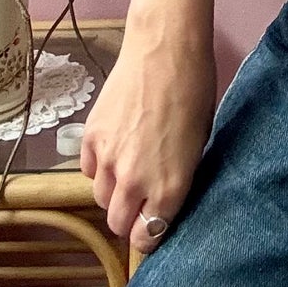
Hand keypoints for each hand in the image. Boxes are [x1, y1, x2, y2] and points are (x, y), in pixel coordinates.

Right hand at [80, 27, 216, 256]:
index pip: (146, 239)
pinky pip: (88, 169)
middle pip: (117, 224)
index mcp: (168, 187)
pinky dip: (98, 166)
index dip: (150, 236)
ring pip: (100, 198)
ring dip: (112, 192)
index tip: (153, 225)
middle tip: (139, 201)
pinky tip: (114, 147)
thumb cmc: (195, 89)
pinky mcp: (90, 138)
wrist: (165, 47)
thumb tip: (165, 198)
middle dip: (128, 219)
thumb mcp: (200, 142)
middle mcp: (135, 182)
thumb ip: (179, 178)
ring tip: (128, 169)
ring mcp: (108, 160)